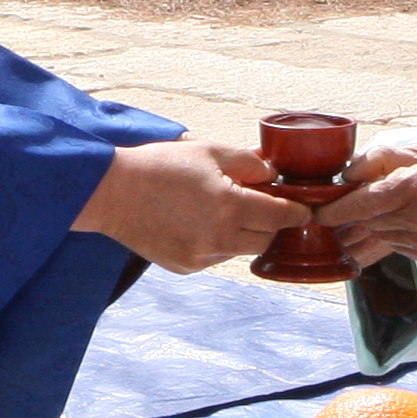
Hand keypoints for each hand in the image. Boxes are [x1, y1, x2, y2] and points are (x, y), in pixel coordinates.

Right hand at [72, 140, 310, 270]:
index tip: (304, 209)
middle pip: (267, 239)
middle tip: (264, 205)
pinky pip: (216, 257)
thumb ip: (248, 163)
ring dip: (243, 233)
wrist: (112, 193)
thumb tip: (273, 174)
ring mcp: (202, 257)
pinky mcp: (186, 266)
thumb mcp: (208, 151)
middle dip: (271, 223)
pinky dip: (217, 243)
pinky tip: (198, 223)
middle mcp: (220, 238)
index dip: (297, 212)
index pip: (281, 216)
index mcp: (229, 206)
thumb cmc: (159, 166)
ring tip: (222, 210)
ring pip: (241, 250)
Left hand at [321, 144, 416, 267]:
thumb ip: (374, 161)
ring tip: (388, 213)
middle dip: (355, 218)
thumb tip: (345, 178)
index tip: (318, 213)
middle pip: (368, 223)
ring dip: (377, 227)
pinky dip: (398, 238)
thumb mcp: (412, 152)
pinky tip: (410, 224)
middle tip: (346, 210)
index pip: (361, 205)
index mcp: (411, 188)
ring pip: (382, 238)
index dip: (335, 212)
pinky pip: (400, 250)